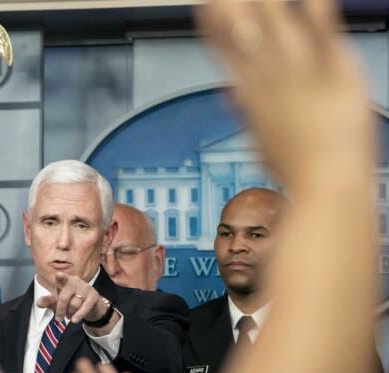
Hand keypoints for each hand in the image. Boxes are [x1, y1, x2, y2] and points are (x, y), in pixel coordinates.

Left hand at [36, 273, 117, 327]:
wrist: (91, 305)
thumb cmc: (71, 300)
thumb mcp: (58, 300)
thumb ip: (48, 301)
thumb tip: (38, 303)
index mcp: (65, 281)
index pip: (62, 278)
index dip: (60, 277)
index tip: (58, 275)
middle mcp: (76, 282)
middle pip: (64, 298)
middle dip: (60, 310)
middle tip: (58, 319)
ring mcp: (85, 288)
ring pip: (74, 305)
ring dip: (70, 313)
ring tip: (69, 315)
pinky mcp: (93, 296)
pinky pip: (84, 308)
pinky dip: (78, 315)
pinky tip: (74, 320)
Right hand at [196, 0, 374, 192]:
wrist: (327, 185)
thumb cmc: (301, 171)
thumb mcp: (264, 142)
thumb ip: (246, 111)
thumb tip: (232, 94)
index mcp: (253, 97)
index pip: (226, 53)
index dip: (214, 27)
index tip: (205, 6)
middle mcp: (272, 80)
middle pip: (245, 32)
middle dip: (232, 6)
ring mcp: (302, 74)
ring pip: (278, 25)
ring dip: (263, 2)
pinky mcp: (334, 72)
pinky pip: (323, 28)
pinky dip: (316, 6)